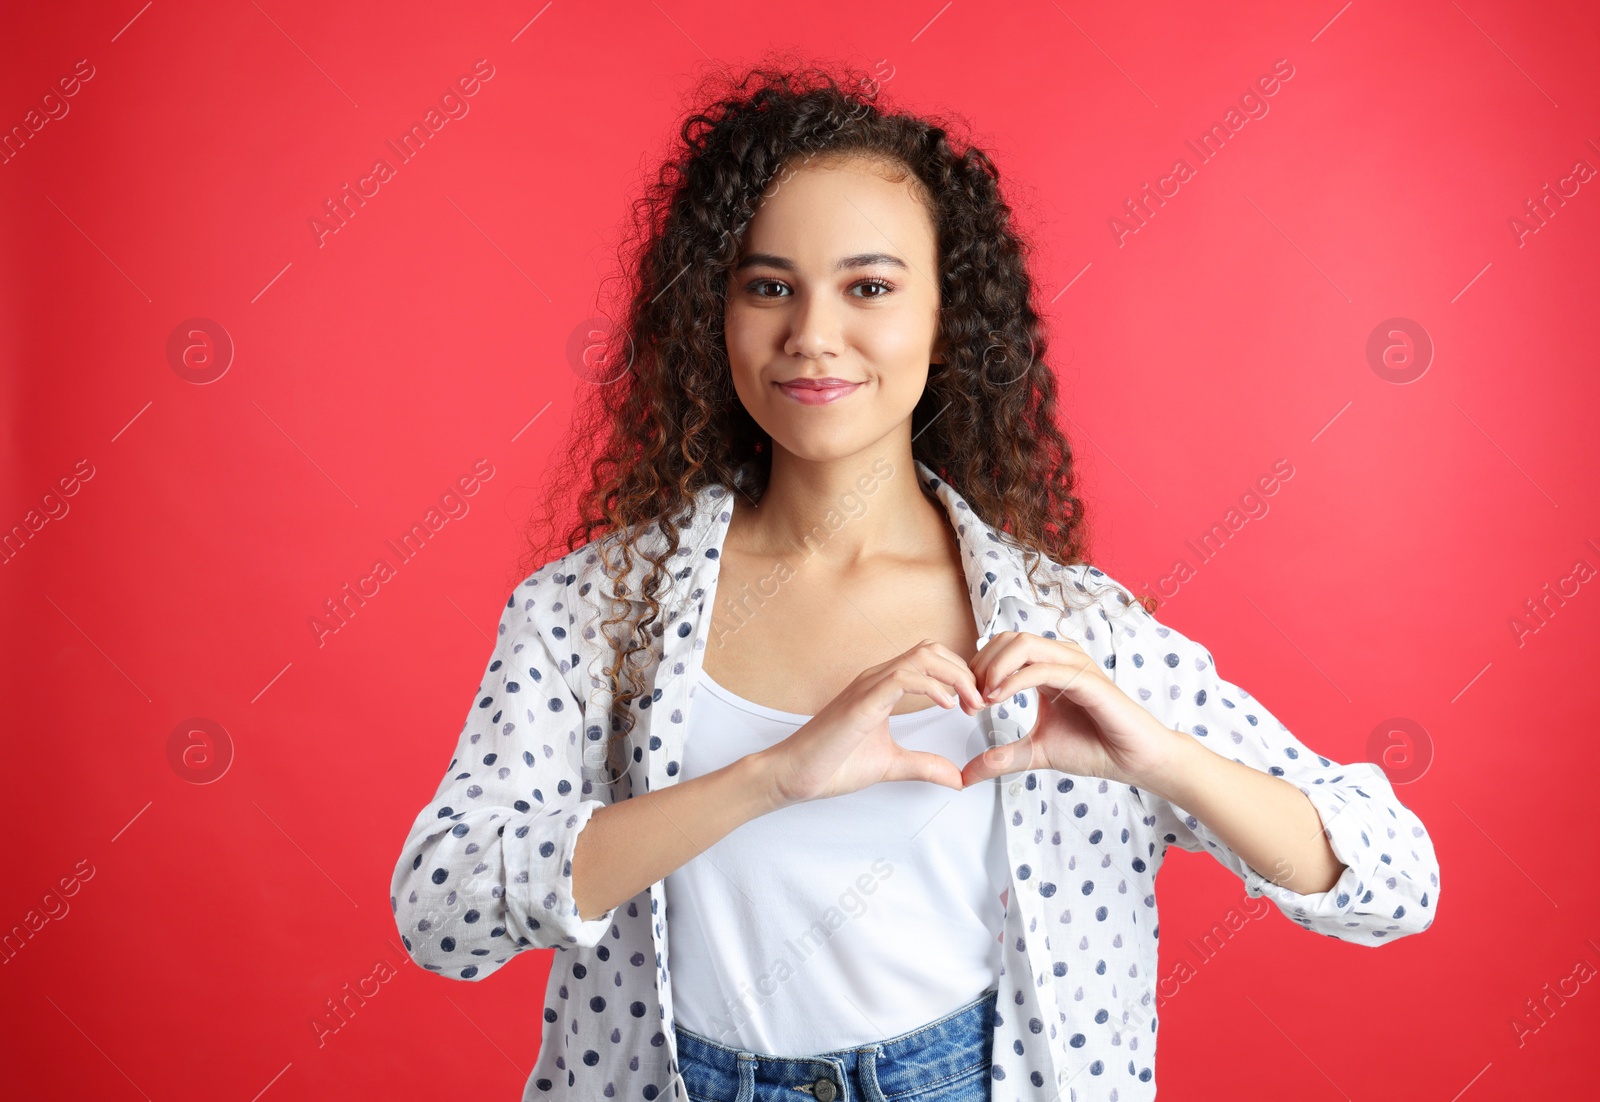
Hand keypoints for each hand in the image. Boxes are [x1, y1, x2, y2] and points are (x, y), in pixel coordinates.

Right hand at [757, 640, 989, 806]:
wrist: (793, 774)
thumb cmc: (832, 764)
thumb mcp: (891, 764)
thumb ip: (923, 765)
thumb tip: (957, 777)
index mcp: (882, 686)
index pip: (930, 659)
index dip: (960, 675)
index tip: (976, 705)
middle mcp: (876, 678)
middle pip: (932, 649)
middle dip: (965, 671)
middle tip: (979, 702)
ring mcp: (868, 686)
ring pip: (922, 656)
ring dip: (955, 676)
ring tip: (969, 703)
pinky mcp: (862, 702)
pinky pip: (903, 677)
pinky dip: (932, 687)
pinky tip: (948, 706)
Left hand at [956, 631, 1185, 790]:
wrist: (1134, 760)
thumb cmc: (1093, 748)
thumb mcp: (1035, 753)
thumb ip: (1001, 758)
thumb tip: (964, 776)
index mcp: (1046, 668)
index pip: (1001, 648)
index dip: (976, 670)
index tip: (966, 704)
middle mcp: (1059, 659)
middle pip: (1007, 639)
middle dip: (980, 666)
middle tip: (970, 701)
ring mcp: (1074, 665)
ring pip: (1023, 644)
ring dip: (994, 667)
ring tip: (983, 698)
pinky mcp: (1087, 680)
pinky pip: (1044, 668)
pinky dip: (1015, 679)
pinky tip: (998, 699)